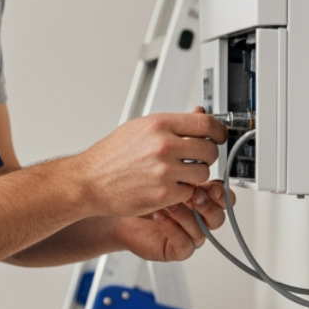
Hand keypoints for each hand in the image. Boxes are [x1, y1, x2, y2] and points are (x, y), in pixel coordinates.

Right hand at [76, 110, 225, 218]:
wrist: (89, 181)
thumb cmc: (111, 156)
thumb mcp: (140, 128)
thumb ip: (172, 124)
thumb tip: (199, 115)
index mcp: (159, 124)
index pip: (205, 123)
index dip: (218, 131)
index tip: (219, 136)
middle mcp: (164, 145)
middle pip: (209, 149)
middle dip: (206, 156)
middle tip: (197, 159)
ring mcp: (164, 171)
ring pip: (202, 173)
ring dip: (195, 176)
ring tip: (179, 175)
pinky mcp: (163, 194)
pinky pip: (189, 193)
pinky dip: (183, 193)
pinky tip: (168, 188)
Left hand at [113, 181, 228, 262]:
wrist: (119, 211)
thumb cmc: (140, 193)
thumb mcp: (164, 175)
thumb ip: (183, 170)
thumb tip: (197, 160)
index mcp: (201, 199)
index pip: (223, 198)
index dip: (221, 194)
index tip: (212, 186)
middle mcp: (198, 218)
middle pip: (218, 217)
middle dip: (207, 205)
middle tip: (193, 195)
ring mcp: (190, 235)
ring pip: (202, 231)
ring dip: (185, 215)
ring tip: (168, 203)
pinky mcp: (178, 250)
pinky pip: (185, 244)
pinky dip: (172, 229)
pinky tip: (159, 217)